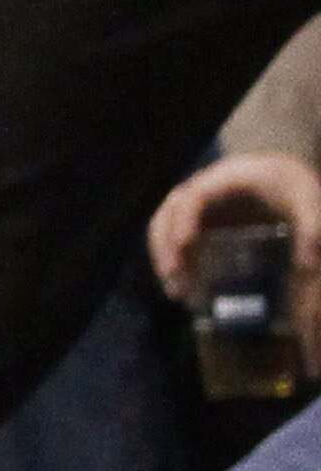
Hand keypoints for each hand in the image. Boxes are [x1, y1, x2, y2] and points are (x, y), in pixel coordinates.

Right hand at [148, 149, 320, 292]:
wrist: (285, 178)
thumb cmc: (293, 185)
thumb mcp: (309, 200)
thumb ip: (312, 229)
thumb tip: (308, 265)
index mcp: (226, 179)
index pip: (194, 197)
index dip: (184, 220)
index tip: (185, 245)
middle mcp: (202, 190)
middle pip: (168, 213)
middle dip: (164, 245)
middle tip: (173, 277)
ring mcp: (198, 208)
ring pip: (166, 228)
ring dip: (165, 259)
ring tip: (177, 292)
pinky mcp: (200, 223)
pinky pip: (177, 240)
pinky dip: (176, 263)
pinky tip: (186, 288)